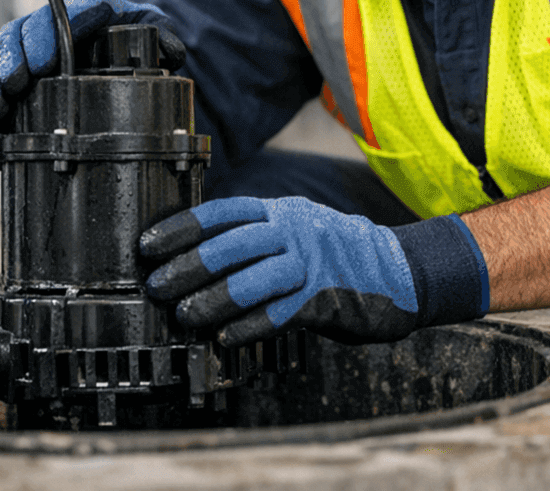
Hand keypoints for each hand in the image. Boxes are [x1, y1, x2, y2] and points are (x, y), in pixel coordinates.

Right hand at [0, 0, 184, 145]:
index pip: (67, 11)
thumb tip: (170, 53)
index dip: (48, 34)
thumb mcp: (155, 32)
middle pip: (20, 30)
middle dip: (12, 59)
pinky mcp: (11, 65)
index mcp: (90, 8)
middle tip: (16, 87)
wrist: (119, 42)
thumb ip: (165, 39)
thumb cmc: (135, 37)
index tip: (45, 63)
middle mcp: (52, 20)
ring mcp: (27, 41)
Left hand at [140, 197, 489, 346]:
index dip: (181, 227)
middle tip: (158, 286)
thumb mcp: (296, 230)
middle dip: (188, 266)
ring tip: (186, 316)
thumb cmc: (336, 256)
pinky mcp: (327, 298)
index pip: (221, 212)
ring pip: (253, 279)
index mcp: (280, 210)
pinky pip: (281, 313)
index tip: (148, 245)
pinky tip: (226, 337)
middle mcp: (294, 230)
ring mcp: (312, 263)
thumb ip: (256, 239)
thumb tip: (196, 257)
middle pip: (232, 244)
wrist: (401, 271)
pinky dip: (250, 326)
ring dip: (214, 299)